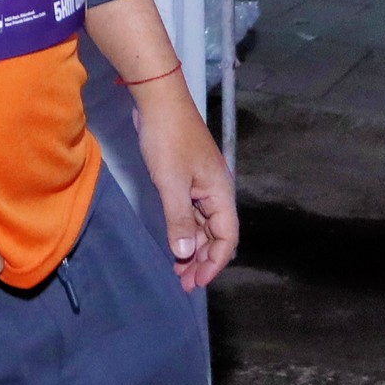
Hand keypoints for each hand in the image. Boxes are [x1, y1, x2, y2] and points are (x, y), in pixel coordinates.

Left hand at [131, 71, 237, 290]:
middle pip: (216, 235)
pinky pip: (191, 214)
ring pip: (203, 226)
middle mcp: (216, 191)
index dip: (214, 263)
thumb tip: (186, 255)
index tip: (196, 282)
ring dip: (193, 249)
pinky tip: (174, 243)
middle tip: (183, 283)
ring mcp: (202, 185)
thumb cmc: (167, 140)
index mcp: (220, 192)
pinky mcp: (187, 179)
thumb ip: (180, 221)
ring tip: (177, 271)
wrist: (158, 101)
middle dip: (202, 261)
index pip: (227, 238)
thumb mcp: (171, 183)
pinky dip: (185, 231)